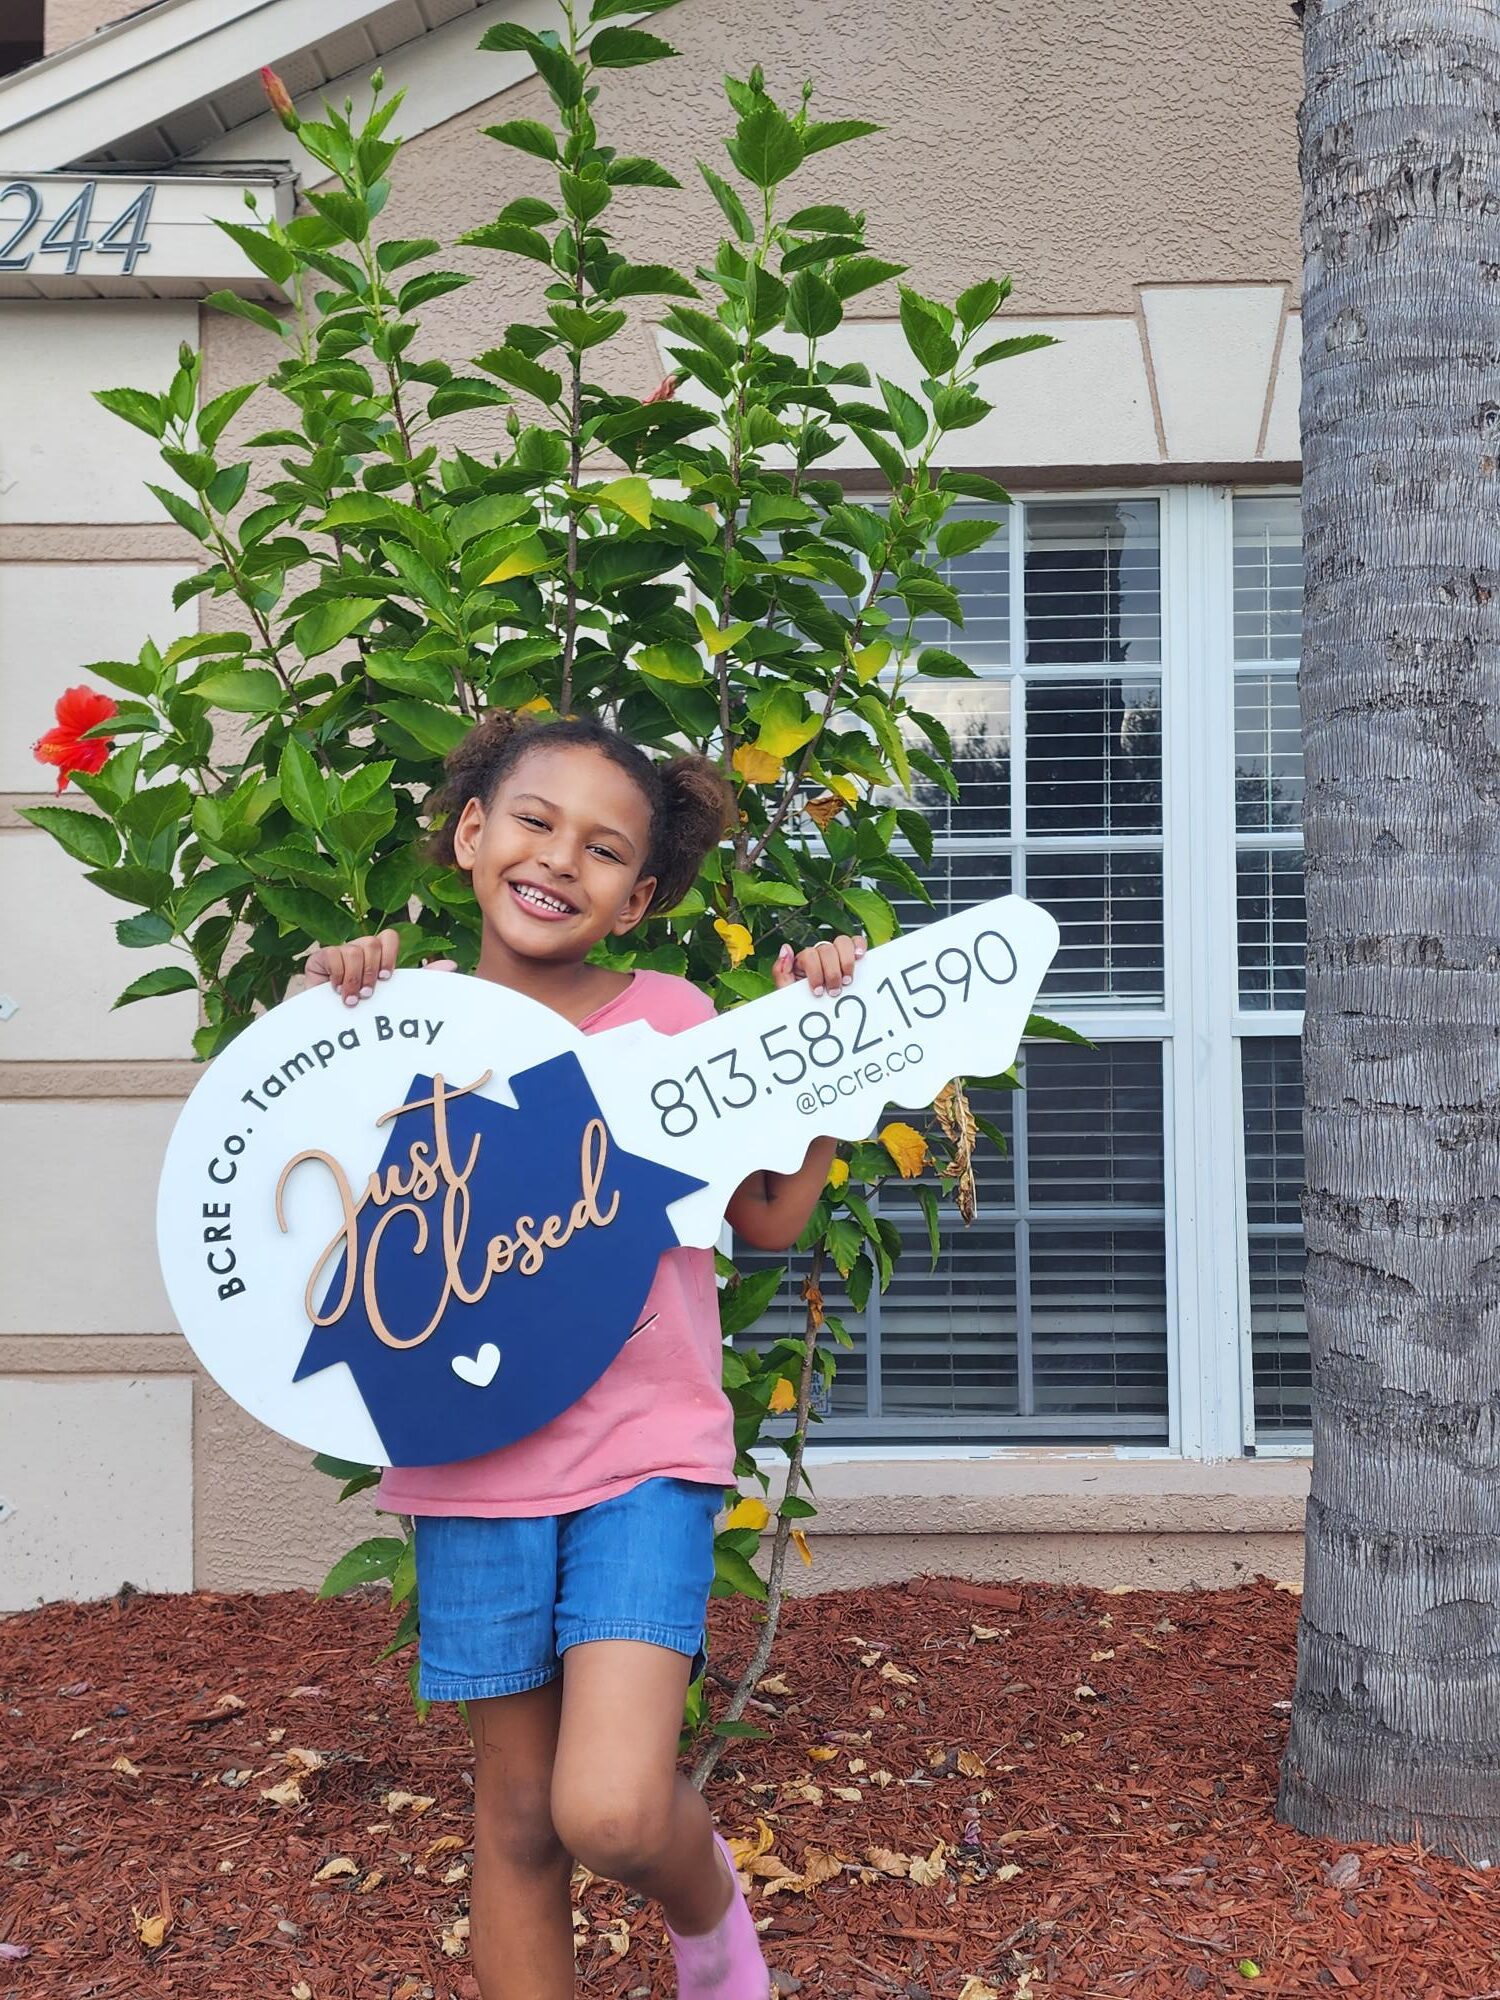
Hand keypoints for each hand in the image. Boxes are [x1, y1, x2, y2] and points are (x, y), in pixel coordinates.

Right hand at [305, 927, 456, 1007]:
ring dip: (356, 978)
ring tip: (353, 999)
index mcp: (378, 957)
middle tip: (369, 995)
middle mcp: (359, 951)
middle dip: (372, 971)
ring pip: (355, 949)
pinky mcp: (318, 959)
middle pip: (372, 942)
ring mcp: (338, 953)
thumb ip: (422, 980)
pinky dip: (338, 975)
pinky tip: (337, 991)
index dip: (390, 955)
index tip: (387, 979)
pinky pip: (333, 954)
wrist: (333, 1033)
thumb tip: (452, 965)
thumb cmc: (368, 1016)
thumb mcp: (396, 997)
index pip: (389, 936)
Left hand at [772, 932, 865, 998]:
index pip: (810, 955)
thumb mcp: (787, 992)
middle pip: (827, 949)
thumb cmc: (803, 1005)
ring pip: (843, 942)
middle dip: (832, 972)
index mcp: (804, 961)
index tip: (817, 991)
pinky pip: (857, 942)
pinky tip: (860, 957)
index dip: (815, 972)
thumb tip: (786, 948)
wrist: (817, 1018)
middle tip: (834, 991)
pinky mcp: (852, 957)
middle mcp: (820, 954)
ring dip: (846, 962)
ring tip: (847, 981)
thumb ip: (781, 971)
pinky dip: (860, 946)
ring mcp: (837, 954)